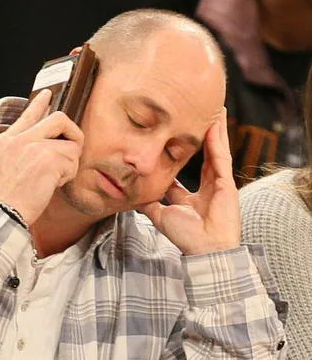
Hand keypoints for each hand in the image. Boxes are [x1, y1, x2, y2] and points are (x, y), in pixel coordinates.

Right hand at [0, 90, 84, 224]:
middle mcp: (19, 139)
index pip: (27, 115)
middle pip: (58, 119)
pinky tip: (53, 185)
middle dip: (72, 133)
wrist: (4, 212)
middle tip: (72, 146)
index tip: (48, 95)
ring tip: (53, 179)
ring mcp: (33, 146)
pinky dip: (68, 175)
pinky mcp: (48, 158)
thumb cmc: (8, 197)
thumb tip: (49, 139)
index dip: (40, 104)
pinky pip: (72, 160)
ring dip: (68, 164)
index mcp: (5, 140)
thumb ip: (21, 149)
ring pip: (69, 145)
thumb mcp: (4, 166)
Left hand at [139, 108, 239, 254]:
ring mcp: (218, 184)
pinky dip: (217, 141)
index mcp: (191, 195)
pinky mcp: (226, 183)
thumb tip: (132, 196)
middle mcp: (206, 187)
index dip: (178, 153)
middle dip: (200, 135)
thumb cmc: (185, 237)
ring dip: (213, 131)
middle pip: (203, 154)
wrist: (204, 249)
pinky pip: (220, 157)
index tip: (171, 137)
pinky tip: (215, 124)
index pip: (184, 168)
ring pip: (215, 151)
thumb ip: (148, 205)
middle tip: (196, 115)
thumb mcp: (160, 216)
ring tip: (213, 110)